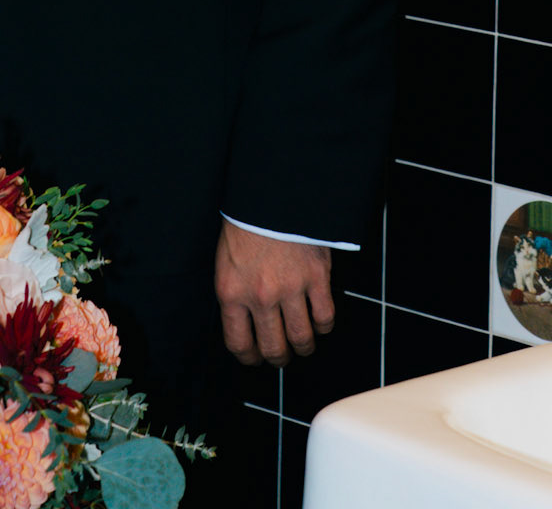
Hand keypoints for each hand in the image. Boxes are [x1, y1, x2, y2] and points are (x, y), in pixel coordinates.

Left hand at [215, 220, 334, 367]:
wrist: (270, 193)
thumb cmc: (246, 223)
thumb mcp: (226, 262)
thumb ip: (235, 293)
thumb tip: (246, 323)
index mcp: (232, 292)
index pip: (239, 343)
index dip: (249, 357)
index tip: (255, 357)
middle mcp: (260, 296)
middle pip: (273, 347)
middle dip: (278, 357)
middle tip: (281, 355)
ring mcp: (290, 288)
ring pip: (302, 339)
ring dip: (303, 347)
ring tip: (303, 343)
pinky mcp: (316, 276)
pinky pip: (325, 316)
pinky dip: (323, 325)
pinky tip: (319, 321)